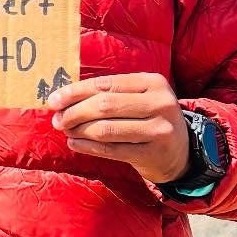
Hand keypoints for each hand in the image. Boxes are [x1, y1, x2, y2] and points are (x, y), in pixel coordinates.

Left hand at [46, 73, 191, 184]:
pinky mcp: (152, 153)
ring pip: (106, 129)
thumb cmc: (149, 118)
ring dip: (79, 130)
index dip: (76, 92)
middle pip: (105, 106)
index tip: (54, 100)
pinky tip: (75, 143)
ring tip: (66, 131)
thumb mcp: (139, 98)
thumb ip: (109, 94)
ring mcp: (159, 129)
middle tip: (57, 120)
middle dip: (74, 112)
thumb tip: (63, 98)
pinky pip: (111, 150)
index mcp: (153, 82)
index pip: (106, 84)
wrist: (181, 151)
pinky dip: (88, 147)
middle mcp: (160, 103)